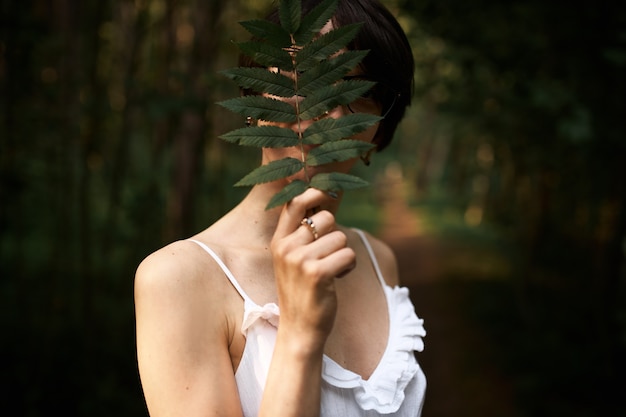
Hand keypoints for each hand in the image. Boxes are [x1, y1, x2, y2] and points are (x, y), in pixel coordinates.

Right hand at [270, 188, 355, 350]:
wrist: (299, 329)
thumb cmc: (301, 292)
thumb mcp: (292, 260)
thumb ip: (301, 234)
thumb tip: (322, 202)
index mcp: (278, 241)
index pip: (295, 204)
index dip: (314, 193)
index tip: (326, 192)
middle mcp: (286, 248)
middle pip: (326, 218)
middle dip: (335, 235)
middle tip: (327, 256)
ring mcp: (300, 260)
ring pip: (340, 237)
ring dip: (343, 254)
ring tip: (331, 272)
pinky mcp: (317, 273)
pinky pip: (347, 254)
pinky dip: (349, 267)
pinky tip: (338, 279)